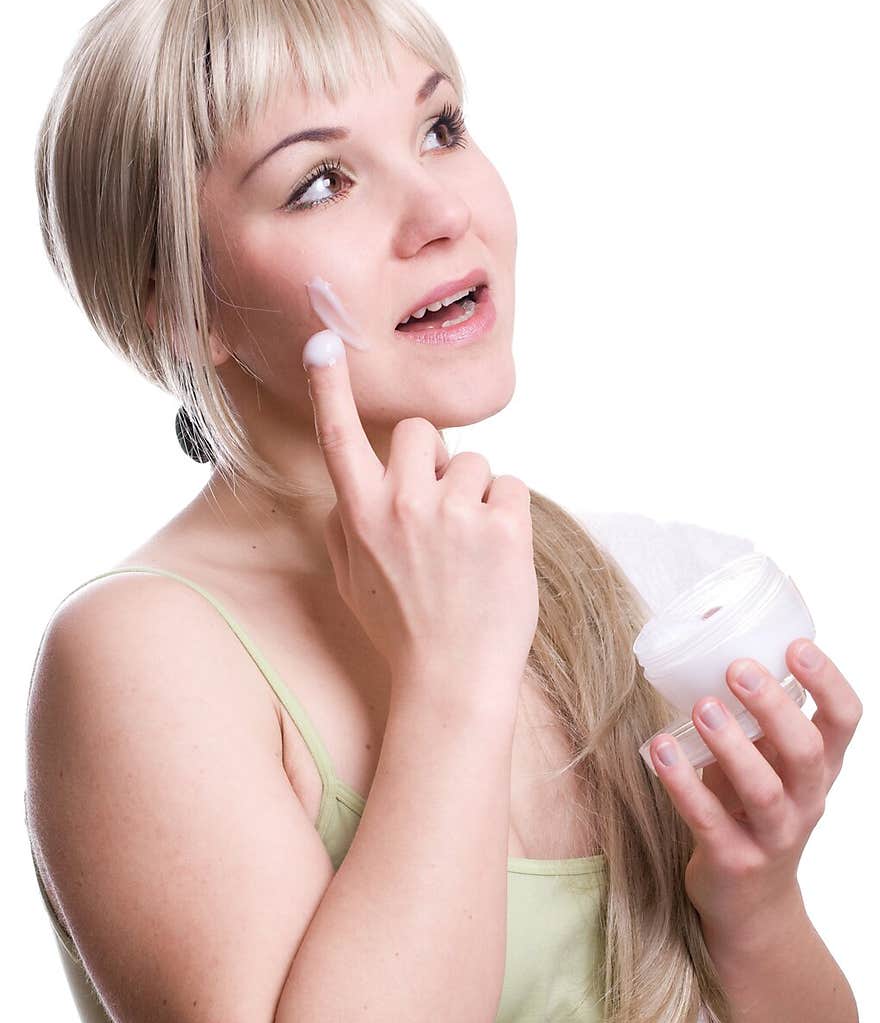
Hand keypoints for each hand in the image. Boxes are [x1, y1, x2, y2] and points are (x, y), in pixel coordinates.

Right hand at [302, 332, 538, 693]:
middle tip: (439, 509)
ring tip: (470, 549)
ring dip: (475, 495)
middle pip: (419, 432)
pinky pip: (512, 488)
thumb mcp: (350, 581)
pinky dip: (509, 516)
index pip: (336, 436)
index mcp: (359, 515)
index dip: (327, 385)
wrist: (452, 681)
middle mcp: (403, 505)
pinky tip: (497, 557)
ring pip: (473, 462)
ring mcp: (456, 515)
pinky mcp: (504, 529)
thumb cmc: (400, 632)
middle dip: (432, 459)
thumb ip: (345, 526)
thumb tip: (352, 490)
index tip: (323, 341)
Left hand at [648, 639, 863, 945]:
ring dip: (731, 745)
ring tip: (701, 707)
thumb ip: (751, 721)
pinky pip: (709, 820)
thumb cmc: (750, 816)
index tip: (796, 646)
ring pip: (763, 790)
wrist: (750, 907)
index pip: (845, 721)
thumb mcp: (765, 766)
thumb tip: (710, 642)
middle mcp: (806, 802)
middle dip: (774, 707)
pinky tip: (660, 751)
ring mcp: (773, 836)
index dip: (828, 682)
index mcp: (820, 770)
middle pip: (807, 752)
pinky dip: (683, 783)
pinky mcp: (733, 861)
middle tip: (738, 669)